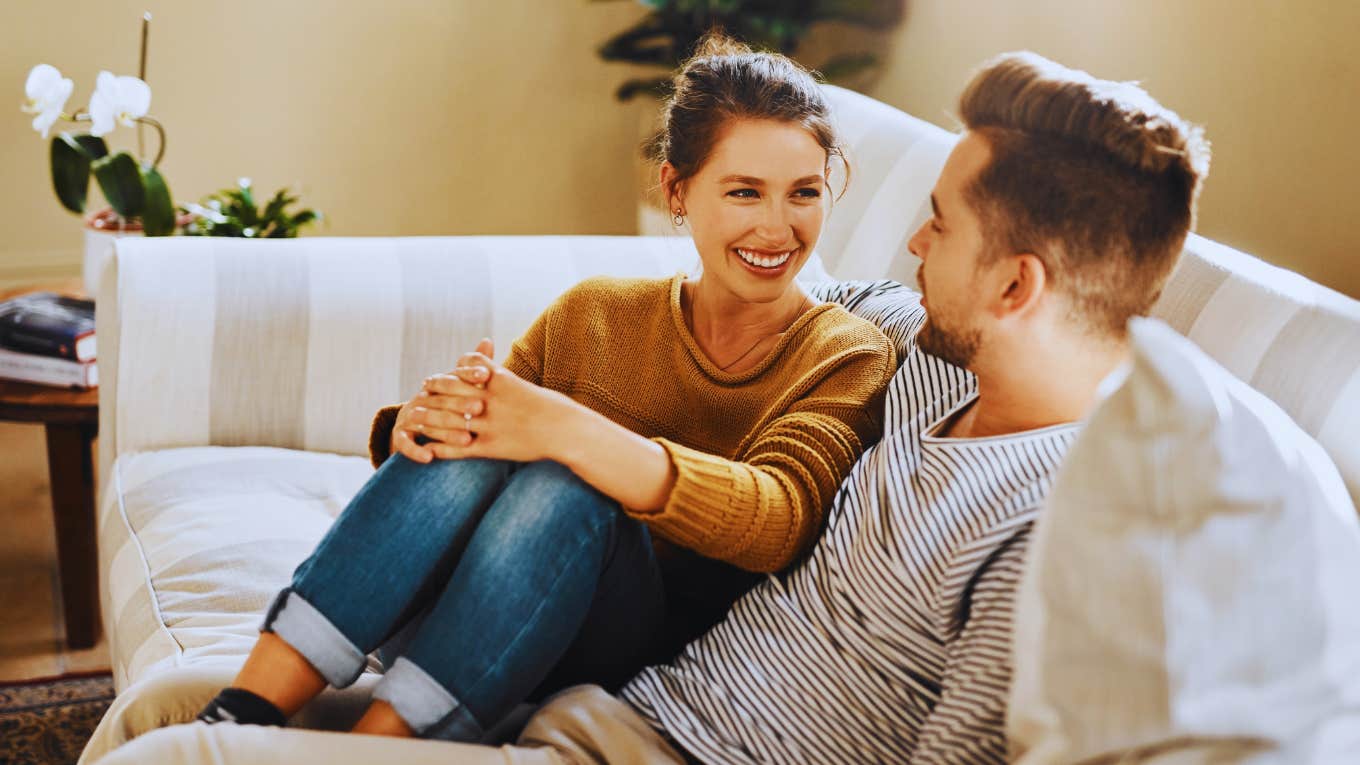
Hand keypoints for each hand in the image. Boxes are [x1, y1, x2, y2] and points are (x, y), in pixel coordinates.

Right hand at [390, 339, 495, 462]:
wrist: (413, 424)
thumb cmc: (447, 404)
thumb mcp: (461, 387)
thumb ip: (476, 366)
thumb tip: (488, 339)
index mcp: (437, 385)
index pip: (452, 375)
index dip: (468, 373)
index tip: (486, 375)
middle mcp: (422, 397)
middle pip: (441, 399)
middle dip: (461, 403)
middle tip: (480, 408)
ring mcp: (409, 415)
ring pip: (427, 422)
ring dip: (446, 433)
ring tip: (467, 441)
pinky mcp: (400, 435)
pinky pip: (405, 443)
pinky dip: (416, 451)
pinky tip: (429, 458)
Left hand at [418, 347, 578, 463]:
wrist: (567, 432)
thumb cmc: (554, 410)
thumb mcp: (527, 388)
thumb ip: (506, 381)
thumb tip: (494, 374)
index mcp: (501, 381)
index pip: (466, 368)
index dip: (449, 372)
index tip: (435, 377)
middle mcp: (491, 400)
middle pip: (452, 390)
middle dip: (433, 391)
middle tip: (419, 394)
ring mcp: (489, 424)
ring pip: (449, 419)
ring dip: (428, 419)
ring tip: (413, 420)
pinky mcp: (491, 447)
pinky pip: (458, 448)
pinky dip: (441, 449)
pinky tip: (429, 451)